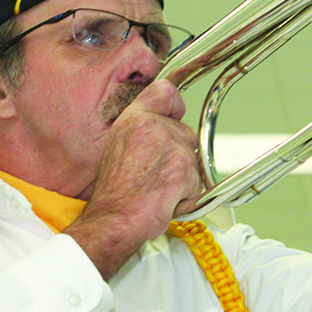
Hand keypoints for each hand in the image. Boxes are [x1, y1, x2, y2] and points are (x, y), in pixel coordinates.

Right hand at [64, 80, 202, 278]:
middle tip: (155, 175)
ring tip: (158, 188)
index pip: (165, 91)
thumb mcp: (120, 146)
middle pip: (186, 133)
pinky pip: (198, 182)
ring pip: (194, 160)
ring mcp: (169, 144)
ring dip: (184, 178)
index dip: (175, 106)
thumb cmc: (115, 193)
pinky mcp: (183, 167)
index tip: (174, 118)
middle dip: (179, 157)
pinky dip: (187, 196)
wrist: (113, 220)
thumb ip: (143, 131)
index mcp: (133, 119)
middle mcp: (150, 125)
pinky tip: (165, 199)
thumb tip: (167, 128)